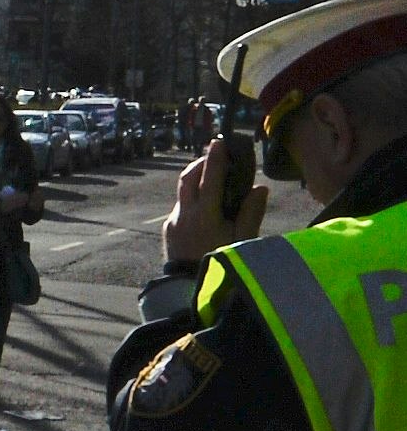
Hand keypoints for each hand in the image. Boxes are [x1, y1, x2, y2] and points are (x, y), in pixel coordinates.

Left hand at [164, 138, 266, 264]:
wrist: (188, 287)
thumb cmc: (222, 263)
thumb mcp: (242, 240)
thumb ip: (251, 213)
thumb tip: (260, 187)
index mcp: (205, 215)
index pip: (210, 179)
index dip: (215, 160)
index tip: (219, 143)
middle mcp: (185, 214)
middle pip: (188, 178)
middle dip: (201, 164)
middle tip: (215, 155)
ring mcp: (174, 220)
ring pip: (183, 192)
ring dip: (196, 180)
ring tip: (212, 176)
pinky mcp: (169, 228)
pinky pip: (181, 206)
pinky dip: (193, 199)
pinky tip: (207, 205)